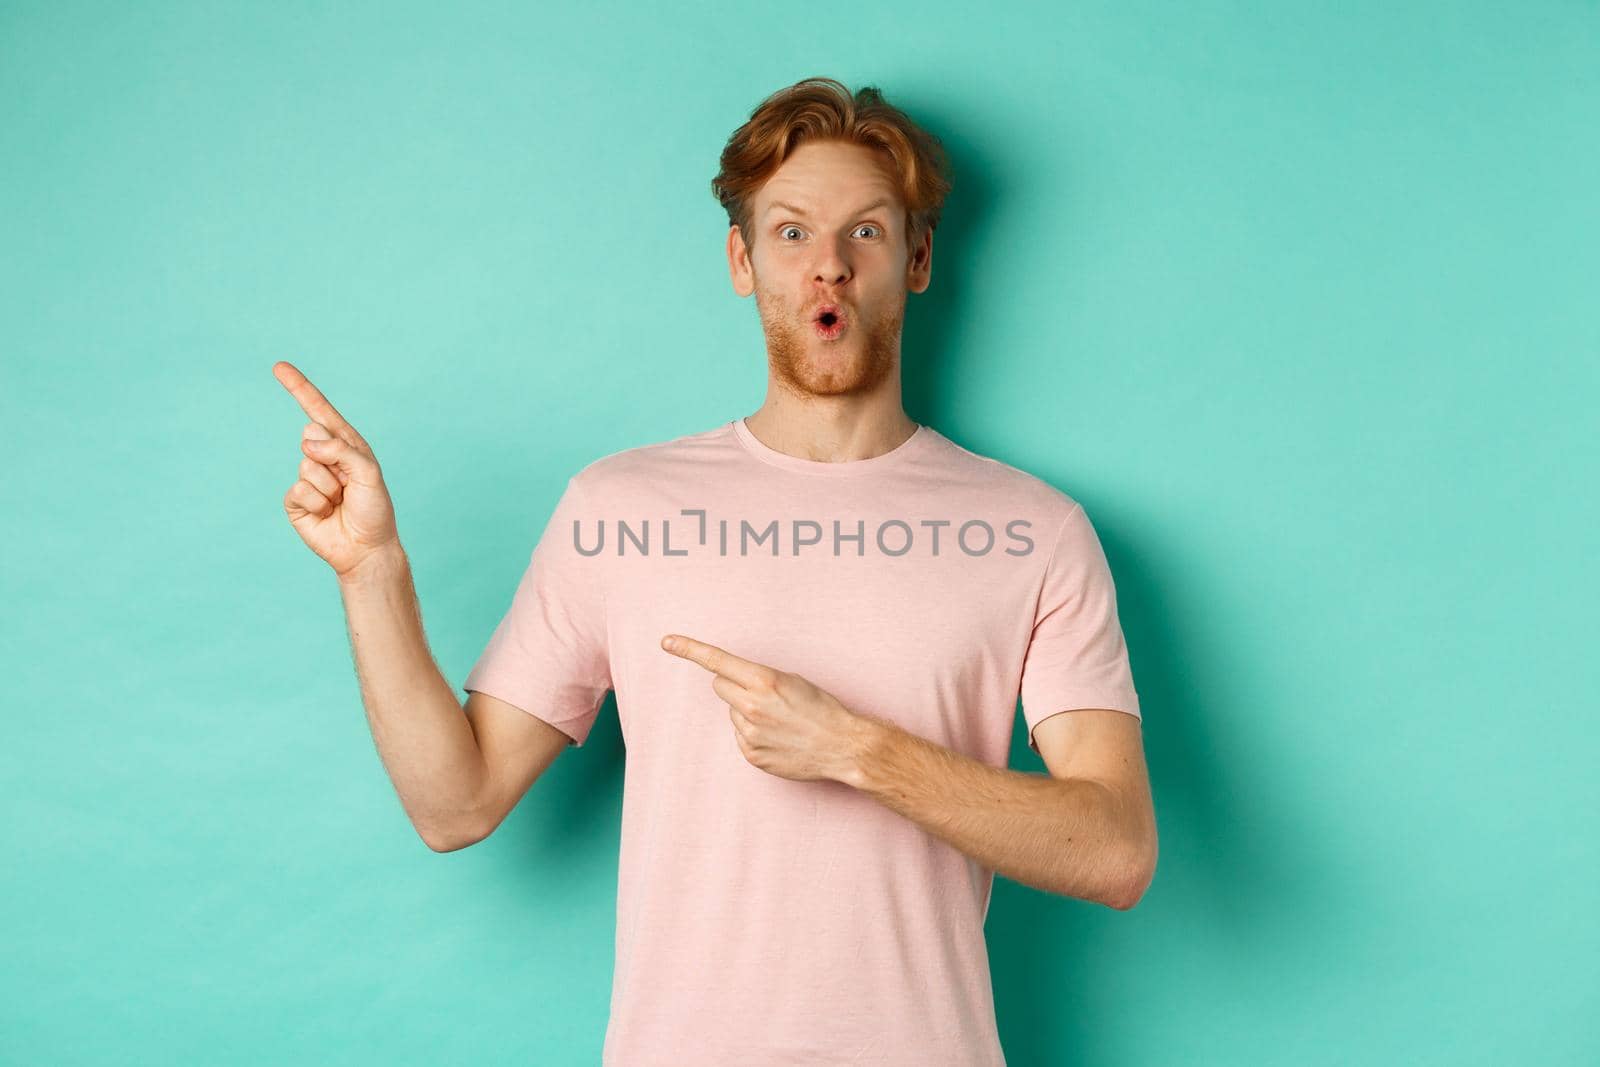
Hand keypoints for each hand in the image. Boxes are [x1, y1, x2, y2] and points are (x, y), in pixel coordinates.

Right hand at [273, 360, 399, 579]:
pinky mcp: (296, 501)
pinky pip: (298, 490)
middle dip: (333, 460)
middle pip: (311, 436)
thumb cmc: (374, 509)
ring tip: (341, 501)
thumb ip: (342, 450)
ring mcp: (308, 478)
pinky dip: (317, 502)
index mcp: (344, 444)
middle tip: (349, 485)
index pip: (318, 411)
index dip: (299, 388)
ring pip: (307, 466)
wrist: (366, 549)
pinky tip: (326, 513)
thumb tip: (308, 440)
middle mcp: (324, 457)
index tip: (278, 366)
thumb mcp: (368, 473)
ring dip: (329, 487)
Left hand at [660, 634, 869, 782]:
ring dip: (747, 712)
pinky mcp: (751, 754)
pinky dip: (755, 734)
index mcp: (764, 681)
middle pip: (719, 686)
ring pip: (732, 712)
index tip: (667, 641)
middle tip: (762, 694)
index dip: (689, 649)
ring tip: (779, 720)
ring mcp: (749, 733)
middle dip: (734, 686)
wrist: (841, 746)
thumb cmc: (822, 708)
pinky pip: (740, 735)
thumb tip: (734, 682)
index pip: (717, 661)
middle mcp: (752, 706)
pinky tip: (778, 737)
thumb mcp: (793, 680)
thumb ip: (759, 679)